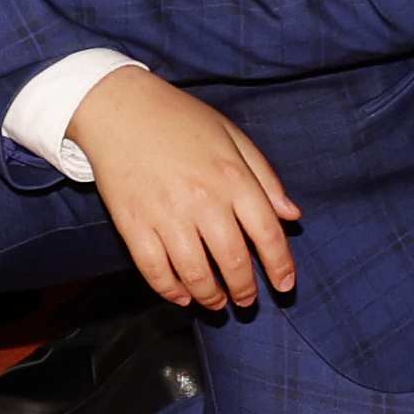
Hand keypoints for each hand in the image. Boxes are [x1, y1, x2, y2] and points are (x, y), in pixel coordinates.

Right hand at [78, 70, 303, 309]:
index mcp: (233, 177)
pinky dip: (170, 290)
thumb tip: (292, 215)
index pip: (267, 233)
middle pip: (233, 260)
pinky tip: (182, 297)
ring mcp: (166, 215)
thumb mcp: (233, 137)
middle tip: (248, 301)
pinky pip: (154, 270)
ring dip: (210, 297)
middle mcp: (203, 200)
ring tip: (217, 304)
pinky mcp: (133, 225)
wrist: (120, 109)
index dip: (280, 266)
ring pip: (195, 273)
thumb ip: (266, 178)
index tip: (284, 285)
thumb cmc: (181, 120)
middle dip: (244, 289)